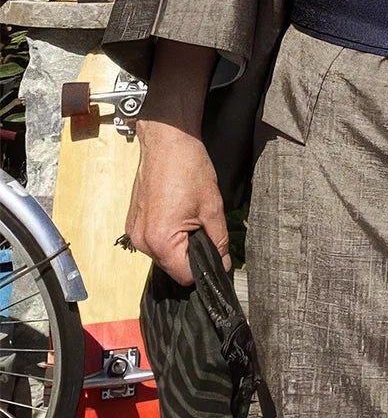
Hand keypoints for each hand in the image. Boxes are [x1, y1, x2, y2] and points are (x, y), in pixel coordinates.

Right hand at [125, 120, 228, 282]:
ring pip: (164, 254)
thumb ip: (219, 241)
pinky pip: (153, 240)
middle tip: (205, 227)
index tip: (217, 256)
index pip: (185, 276)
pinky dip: (168, 234)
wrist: (167, 141)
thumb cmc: (188, 168)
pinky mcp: (132, 223)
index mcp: (161, 241)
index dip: (205, 268)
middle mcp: (141, 241)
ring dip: (179, 244)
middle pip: (173, 266)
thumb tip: (224, 263)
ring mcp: (133, 232)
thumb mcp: (212, 208)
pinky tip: (178, 213)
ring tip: (190, 217)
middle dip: (192, 254)